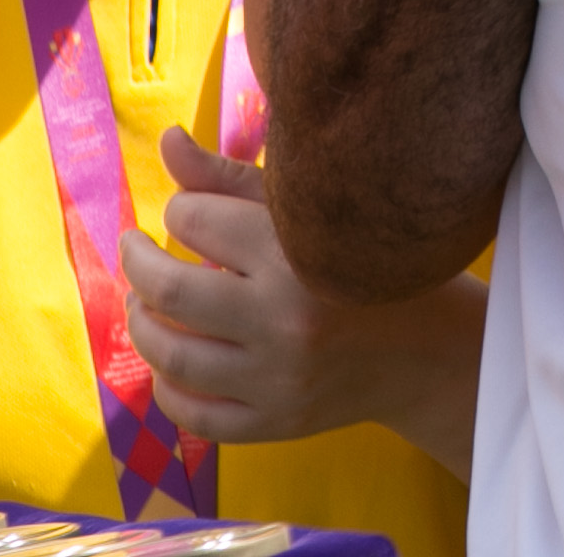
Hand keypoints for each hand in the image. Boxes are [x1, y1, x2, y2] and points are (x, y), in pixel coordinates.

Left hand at [122, 128, 476, 456]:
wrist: (427, 348)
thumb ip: (230, 177)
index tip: (190, 212)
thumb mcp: (308, 209)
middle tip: (136, 249)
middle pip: (169, 291)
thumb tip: (167, 141)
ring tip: (145, 303)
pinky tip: (170, 363)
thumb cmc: (362, 261)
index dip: (183, 209)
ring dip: (140, 323)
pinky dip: (165, 388)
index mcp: (296, 251)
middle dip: (136, 262)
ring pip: (170, 356)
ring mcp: (279, 378)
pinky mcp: (277, 423)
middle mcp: (286, 318)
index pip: (194, 219)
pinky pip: (193, 415)